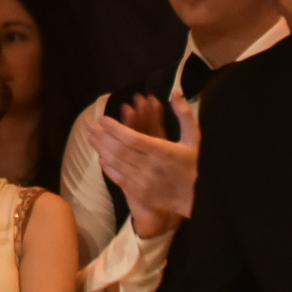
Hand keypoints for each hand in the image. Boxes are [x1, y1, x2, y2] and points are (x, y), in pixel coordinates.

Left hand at [86, 91, 200, 238]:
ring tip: (92, 138)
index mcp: (163, 151)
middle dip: (102, 136)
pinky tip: (102, 157)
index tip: (103, 119)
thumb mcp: (194, 138)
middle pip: (119, 149)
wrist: (200, 199)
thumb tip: (175, 92)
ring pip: (115, 163)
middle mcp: (151, 167)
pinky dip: (107, 167)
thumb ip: (184, 114)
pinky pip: (118, 178)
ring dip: (101, 149)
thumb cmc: (196, 166)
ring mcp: (144, 181)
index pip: (131, 137)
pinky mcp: (141, 193)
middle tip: (91, 125)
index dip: (114, 127)